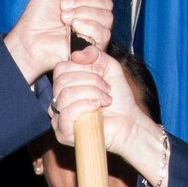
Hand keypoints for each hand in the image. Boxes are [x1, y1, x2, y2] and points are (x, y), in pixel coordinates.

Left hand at [3, 0, 113, 82]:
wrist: (29, 40)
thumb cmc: (37, 15)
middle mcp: (93, 14)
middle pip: (107, 2)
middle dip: (83, 0)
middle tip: (63, 6)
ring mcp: (94, 30)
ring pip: (107, 17)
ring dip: (83, 13)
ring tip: (64, 18)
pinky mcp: (93, 46)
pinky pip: (103, 33)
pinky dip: (88, 26)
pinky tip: (73, 28)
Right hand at [49, 54, 169, 186]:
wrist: (129, 121)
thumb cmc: (118, 97)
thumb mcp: (109, 67)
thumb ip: (95, 54)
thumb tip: (75, 55)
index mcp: (65, 85)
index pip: (61, 68)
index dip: (82, 67)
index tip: (101, 73)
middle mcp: (58, 100)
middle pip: (62, 80)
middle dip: (90, 80)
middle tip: (106, 88)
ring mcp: (58, 117)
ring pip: (65, 95)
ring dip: (91, 93)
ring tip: (105, 99)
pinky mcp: (63, 133)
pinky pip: (66, 113)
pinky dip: (84, 105)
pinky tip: (97, 106)